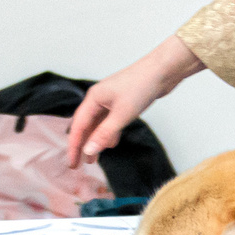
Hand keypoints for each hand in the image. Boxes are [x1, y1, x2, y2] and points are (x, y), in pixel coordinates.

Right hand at [66, 35, 204, 166]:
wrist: (163, 70)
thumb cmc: (141, 86)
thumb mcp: (121, 115)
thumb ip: (104, 134)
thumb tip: (88, 151)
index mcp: (93, 98)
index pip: (78, 127)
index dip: (74, 147)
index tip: (72, 164)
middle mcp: (99, 98)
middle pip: (86, 125)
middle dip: (82, 145)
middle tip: (79, 165)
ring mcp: (111, 100)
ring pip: (98, 124)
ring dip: (95, 141)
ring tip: (94, 159)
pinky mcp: (122, 102)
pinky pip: (110, 120)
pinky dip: (109, 133)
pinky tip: (111, 144)